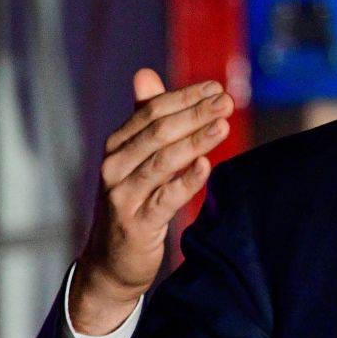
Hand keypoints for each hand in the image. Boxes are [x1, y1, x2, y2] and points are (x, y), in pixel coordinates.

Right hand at [69, 69, 232, 334]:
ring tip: (223, 125)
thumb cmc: (131, 203)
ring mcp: (122, 196)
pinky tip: (205, 166)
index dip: (185, 97)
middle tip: (226, 102)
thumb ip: (143, 118)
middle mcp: (114, 167)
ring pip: (162, 161)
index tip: (216, 88)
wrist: (110, 264)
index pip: (152, 111)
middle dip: (195, 114)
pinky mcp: (136, 224)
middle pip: (158, 132)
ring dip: (195, 141)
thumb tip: (144, 73)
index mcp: (117, 146)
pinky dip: (185, 181)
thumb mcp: (135, 159)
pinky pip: (164, 199)